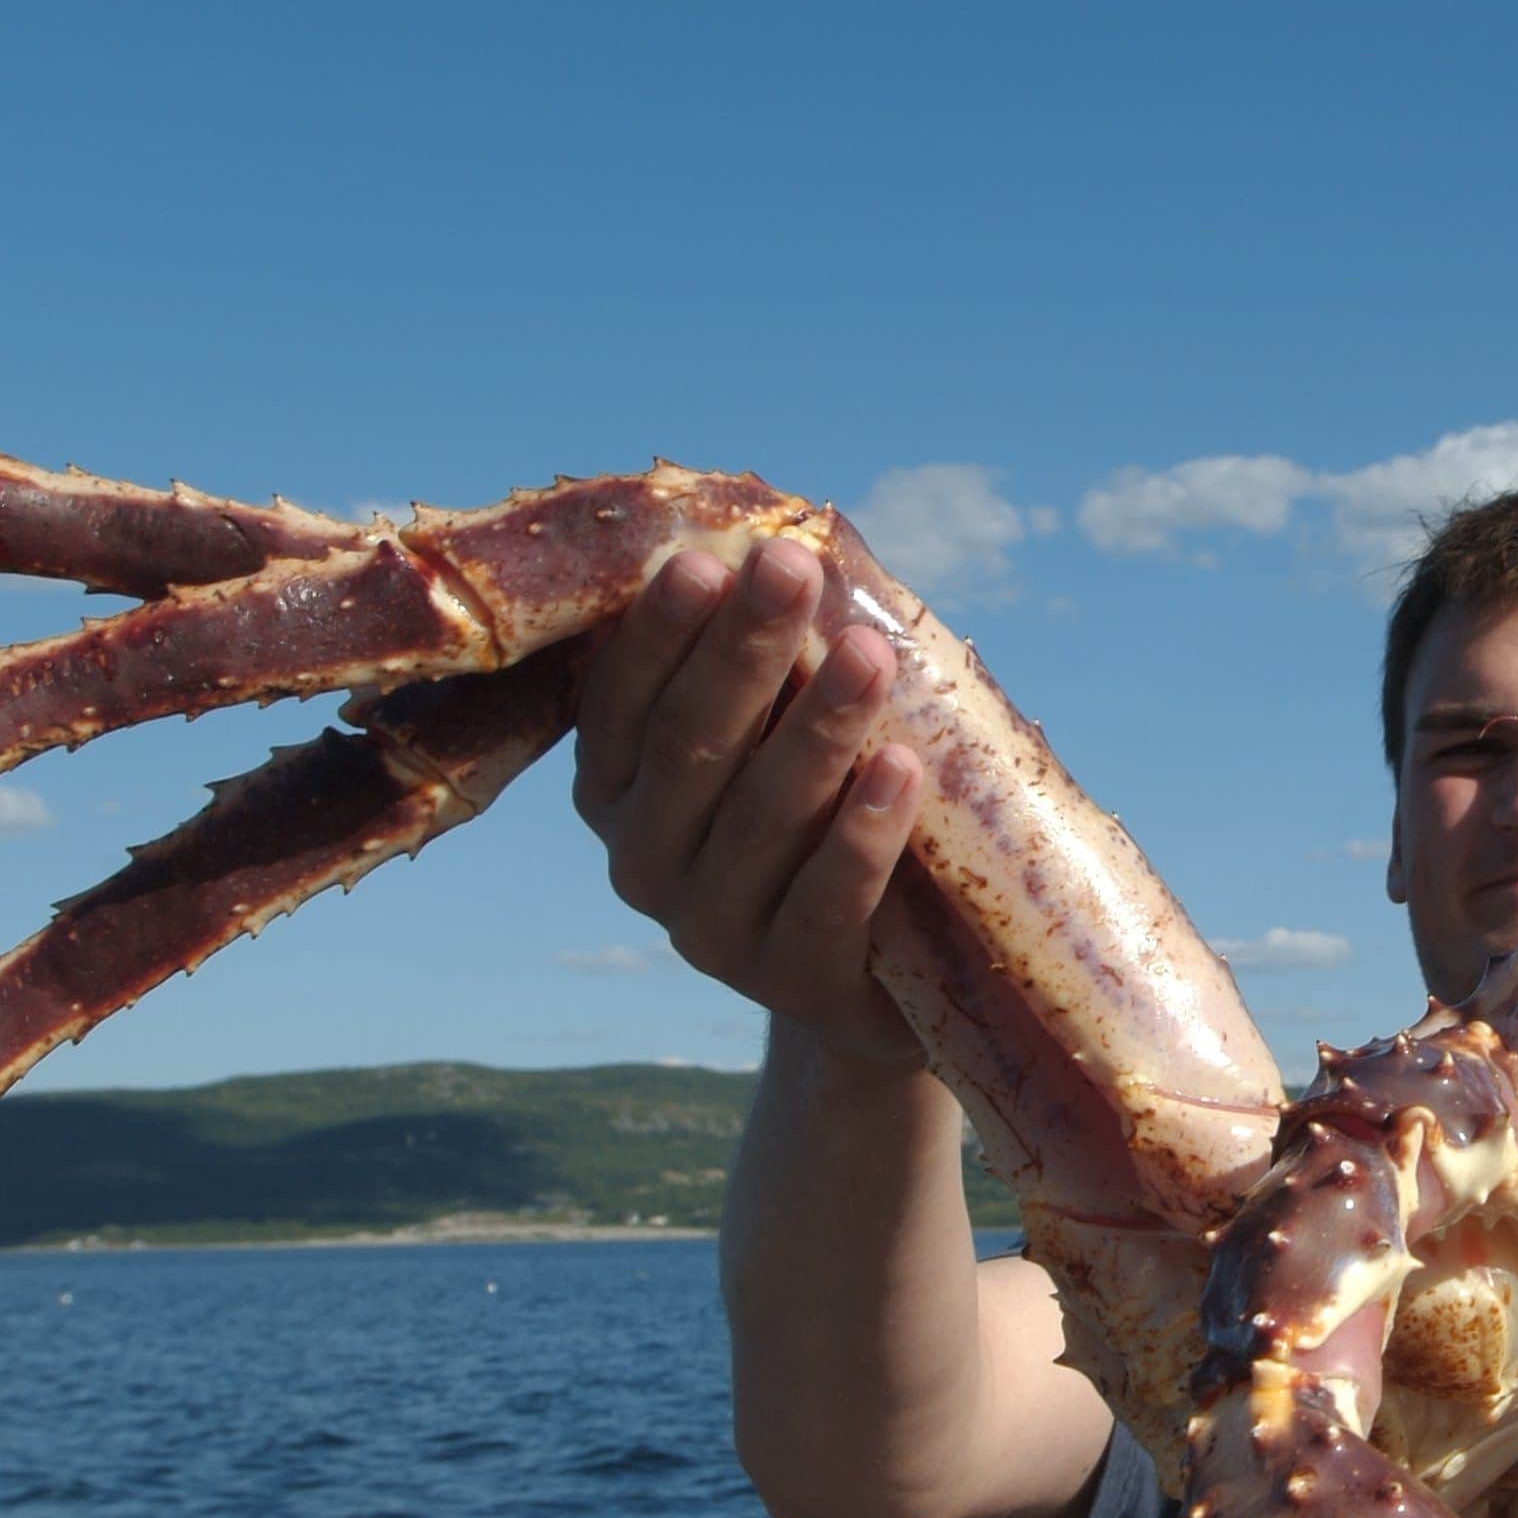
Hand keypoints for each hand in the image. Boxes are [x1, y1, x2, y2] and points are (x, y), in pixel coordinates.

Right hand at [572, 539, 930, 1069]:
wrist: (875, 977)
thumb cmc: (818, 818)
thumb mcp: (781, 735)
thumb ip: (775, 662)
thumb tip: (806, 535)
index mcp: (616, 789)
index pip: (622, 701)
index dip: (662, 631)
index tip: (709, 559)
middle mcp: (642, 860)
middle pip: (689, 745)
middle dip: (743, 651)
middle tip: (791, 569)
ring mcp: (711, 931)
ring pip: (759, 818)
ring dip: (817, 729)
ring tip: (868, 656)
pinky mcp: (791, 982)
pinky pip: (827, 901)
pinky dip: (863, 833)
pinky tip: (902, 768)